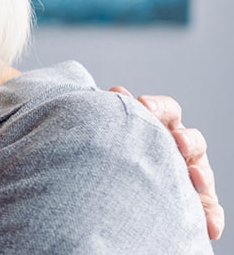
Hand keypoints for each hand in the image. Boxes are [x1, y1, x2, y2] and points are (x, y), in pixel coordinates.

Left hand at [111, 86, 224, 239]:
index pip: (166, 111)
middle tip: (175, 140)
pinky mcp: (196, 203)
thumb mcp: (112, 135)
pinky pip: (209, 210)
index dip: (158, 107)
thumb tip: (117, 91)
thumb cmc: (111, 154)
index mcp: (160, 127)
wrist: (109, 192)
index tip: (143, 104)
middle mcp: (179, 149)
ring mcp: (190, 175)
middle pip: (190, 139)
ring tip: (195, 178)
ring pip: (202, 172)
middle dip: (185, 139)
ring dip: (200, 174)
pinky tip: (209, 228)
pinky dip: (211, 218)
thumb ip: (115, 116)